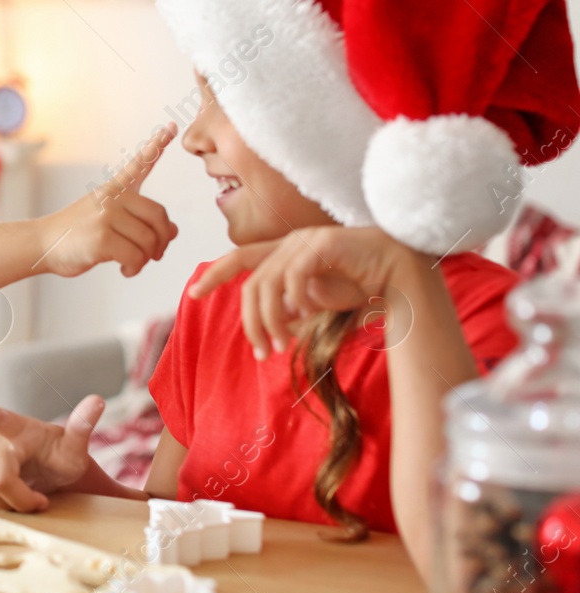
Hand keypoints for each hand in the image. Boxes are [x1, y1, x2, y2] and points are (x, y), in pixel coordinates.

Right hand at [0, 391, 105, 511]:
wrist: (54, 472)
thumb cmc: (64, 458)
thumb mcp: (76, 448)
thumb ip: (84, 425)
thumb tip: (98, 398)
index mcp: (17, 428)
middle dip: (21, 500)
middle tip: (43, 502)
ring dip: (9, 504)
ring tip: (28, 498)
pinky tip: (13, 497)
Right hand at [41, 124, 178, 277]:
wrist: (43, 243)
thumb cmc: (78, 235)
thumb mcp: (109, 221)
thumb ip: (141, 222)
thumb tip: (174, 231)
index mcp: (114, 189)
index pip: (140, 163)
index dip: (157, 145)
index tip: (171, 127)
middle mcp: (112, 198)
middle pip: (159, 216)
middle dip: (162, 240)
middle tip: (155, 254)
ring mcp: (106, 215)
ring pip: (149, 240)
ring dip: (146, 259)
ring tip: (133, 263)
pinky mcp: (101, 237)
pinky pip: (136, 256)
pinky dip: (134, 268)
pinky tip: (125, 269)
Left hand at [187, 225, 426, 359]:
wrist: (401, 272)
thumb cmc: (361, 285)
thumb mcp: (318, 303)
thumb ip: (292, 308)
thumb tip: (272, 323)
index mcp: (284, 253)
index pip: (239, 258)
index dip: (214, 275)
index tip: (191, 295)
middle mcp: (289, 243)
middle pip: (251, 283)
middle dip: (250, 321)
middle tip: (261, 352)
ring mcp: (305, 240)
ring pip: (268, 283)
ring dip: (270, 320)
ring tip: (282, 345)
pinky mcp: (323, 243)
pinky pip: (295, 274)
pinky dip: (295, 298)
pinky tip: (306, 316)